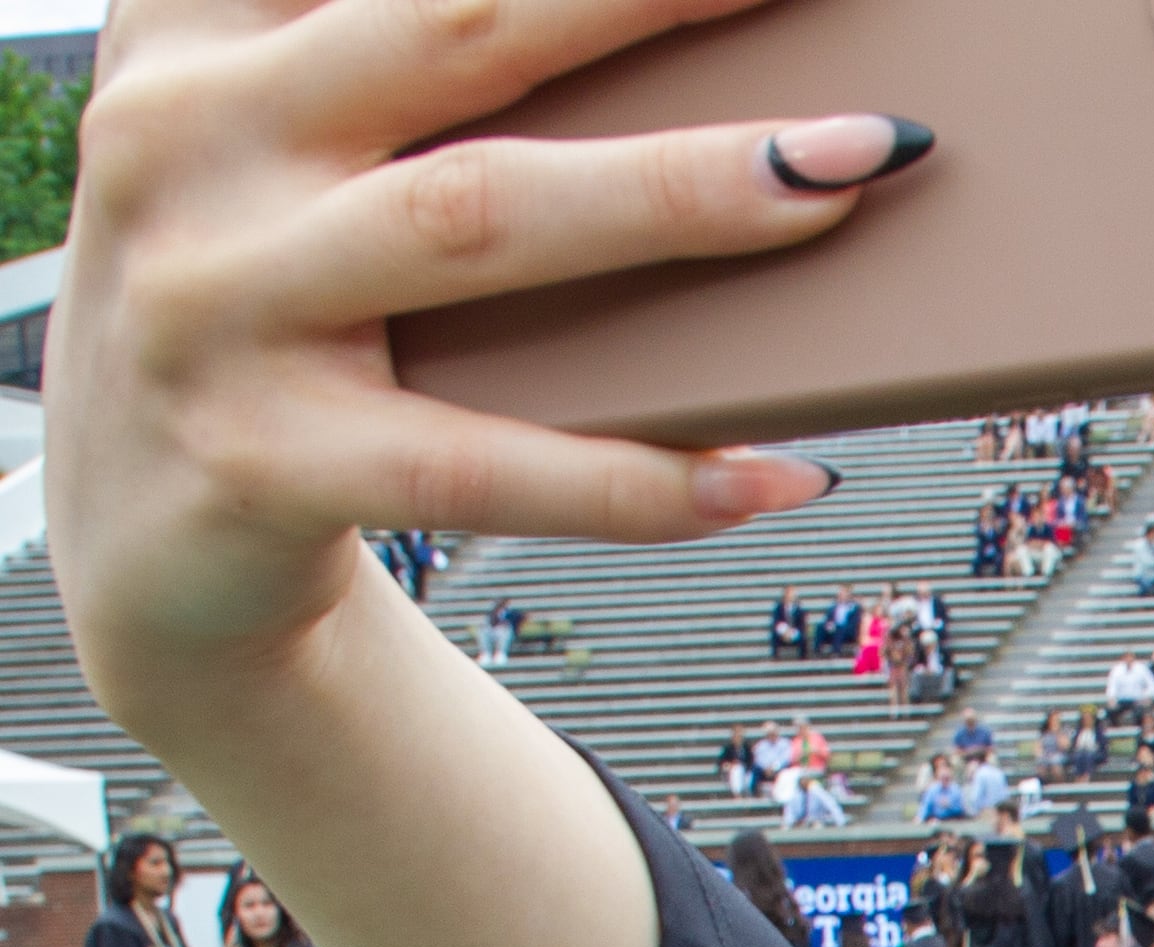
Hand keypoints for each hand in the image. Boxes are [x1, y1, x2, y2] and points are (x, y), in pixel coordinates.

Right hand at [43, 0, 926, 946]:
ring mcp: (213, 299)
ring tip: (839, 176)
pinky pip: (481, 463)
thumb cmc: (283, 296)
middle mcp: (187, 135)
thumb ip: (433, 73)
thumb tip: (712, 85)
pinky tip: (776, 471)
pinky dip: (642, 476)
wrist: (145, 518)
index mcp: (201, 26)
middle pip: (463, 28)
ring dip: (678, 191)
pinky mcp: (258, 459)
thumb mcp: (300, 146)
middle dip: (654, 0)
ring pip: (479, 217)